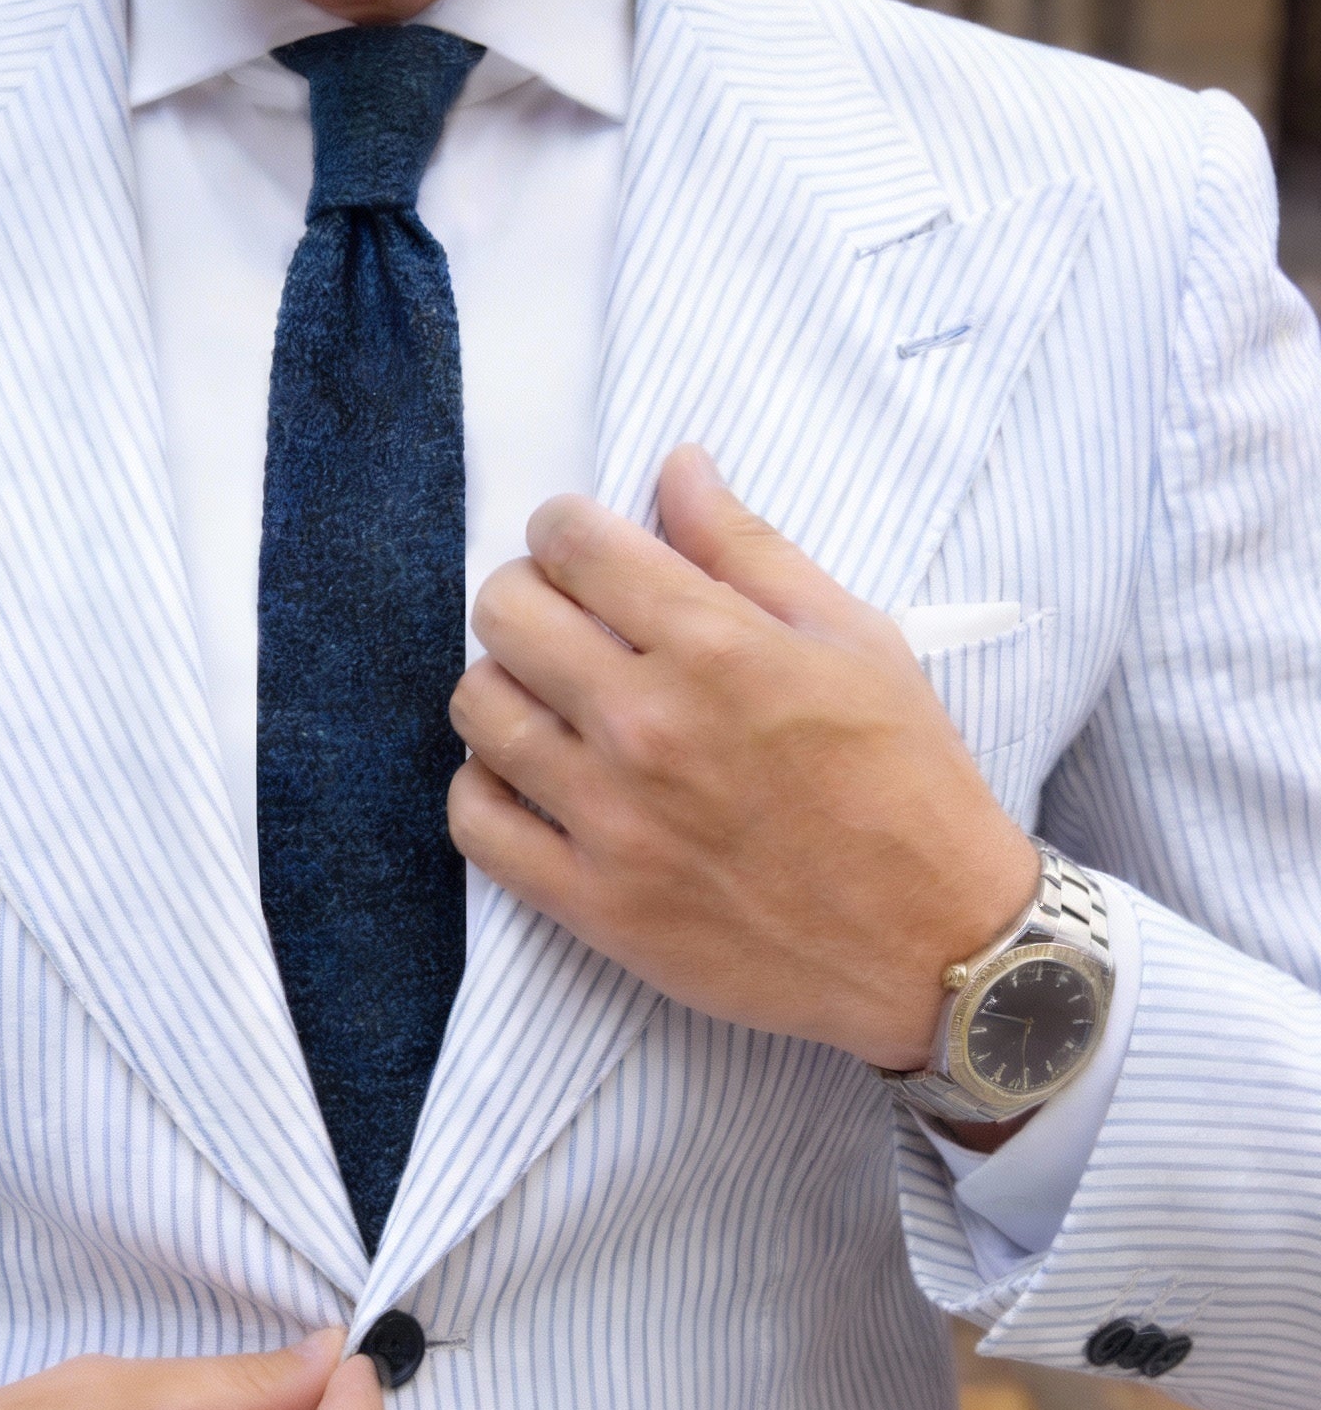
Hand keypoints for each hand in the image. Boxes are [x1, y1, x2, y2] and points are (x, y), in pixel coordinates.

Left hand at [448, 445, 1038, 1071]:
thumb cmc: (906, 783)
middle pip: (505, 613)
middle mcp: (647, 723)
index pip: (572, 543)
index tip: (581, 548)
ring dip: (503, 688)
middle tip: (563, 622)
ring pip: (478, 709)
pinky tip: (529, 780)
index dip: (564, 529)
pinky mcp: (591, 902)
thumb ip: (750, 548)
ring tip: (548, 703)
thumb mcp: (856, 639)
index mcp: (715, 646)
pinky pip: (475, 823)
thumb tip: (678, 465)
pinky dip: (485, 789)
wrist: (935, 944)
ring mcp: (610, 818)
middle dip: (526, 596)